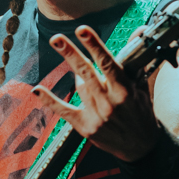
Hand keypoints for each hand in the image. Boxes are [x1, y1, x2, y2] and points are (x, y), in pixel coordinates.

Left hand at [32, 25, 159, 162]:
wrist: (141, 147)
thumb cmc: (141, 113)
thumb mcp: (141, 86)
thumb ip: (134, 59)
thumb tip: (138, 31)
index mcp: (125, 91)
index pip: (107, 64)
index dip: (94, 45)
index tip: (82, 30)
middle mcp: (110, 103)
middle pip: (87, 73)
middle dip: (71, 54)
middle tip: (57, 39)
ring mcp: (96, 116)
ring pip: (79, 87)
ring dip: (78, 75)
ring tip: (82, 68)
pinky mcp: (85, 127)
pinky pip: (64, 110)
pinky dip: (49, 100)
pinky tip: (38, 90)